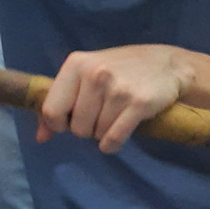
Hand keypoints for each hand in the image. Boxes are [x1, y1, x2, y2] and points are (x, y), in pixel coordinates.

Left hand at [37, 45, 195, 153]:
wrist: (168, 64)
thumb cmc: (122, 69)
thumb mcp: (88, 74)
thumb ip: (61, 101)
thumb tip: (41, 137)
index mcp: (77, 64)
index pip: (52, 109)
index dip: (59, 123)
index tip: (72, 120)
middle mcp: (96, 74)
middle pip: (76, 126)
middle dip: (87, 129)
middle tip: (101, 116)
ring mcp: (118, 89)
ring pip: (96, 134)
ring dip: (103, 133)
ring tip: (115, 117)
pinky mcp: (139, 103)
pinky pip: (114, 138)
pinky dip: (112, 144)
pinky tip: (118, 136)